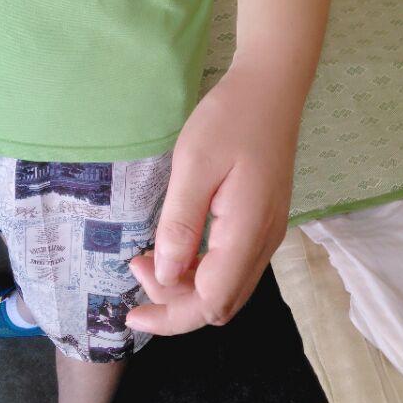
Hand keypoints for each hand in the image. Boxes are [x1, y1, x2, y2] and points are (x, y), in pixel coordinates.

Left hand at [126, 56, 300, 334]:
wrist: (270, 90)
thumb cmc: (229, 120)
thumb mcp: (193, 165)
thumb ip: (180, 224)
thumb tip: (166, 275)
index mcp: (247, 232)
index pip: (211, 302)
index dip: (170, 312)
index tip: (132, 296)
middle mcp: (264, 243)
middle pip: (221, 306)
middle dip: (175, 304)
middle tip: (137, 266)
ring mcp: (267, 235)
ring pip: (228, 291)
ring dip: (188, 289)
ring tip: (151, 259)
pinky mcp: (264, 224)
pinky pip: (233, 269)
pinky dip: (202, 273)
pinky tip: (178, 250)